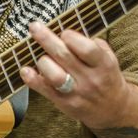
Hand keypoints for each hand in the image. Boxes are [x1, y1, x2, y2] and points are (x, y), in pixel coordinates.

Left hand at [20, 22, 137, 137]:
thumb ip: (93, 45)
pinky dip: (32, 79)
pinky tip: (25, 70)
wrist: (112, 110)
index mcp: (104, 65)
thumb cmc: (106, 77)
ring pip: (54, 75)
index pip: (87, 49)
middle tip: (35, 26)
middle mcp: (90, 79)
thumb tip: (68, 32)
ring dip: (43, 61)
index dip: (71, 37)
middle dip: (47, 38)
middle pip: (65, 57)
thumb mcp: (109, 59)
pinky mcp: (64, 103)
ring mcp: (76, 93)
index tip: (64, 33)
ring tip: (41, 55)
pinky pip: (45, 90)